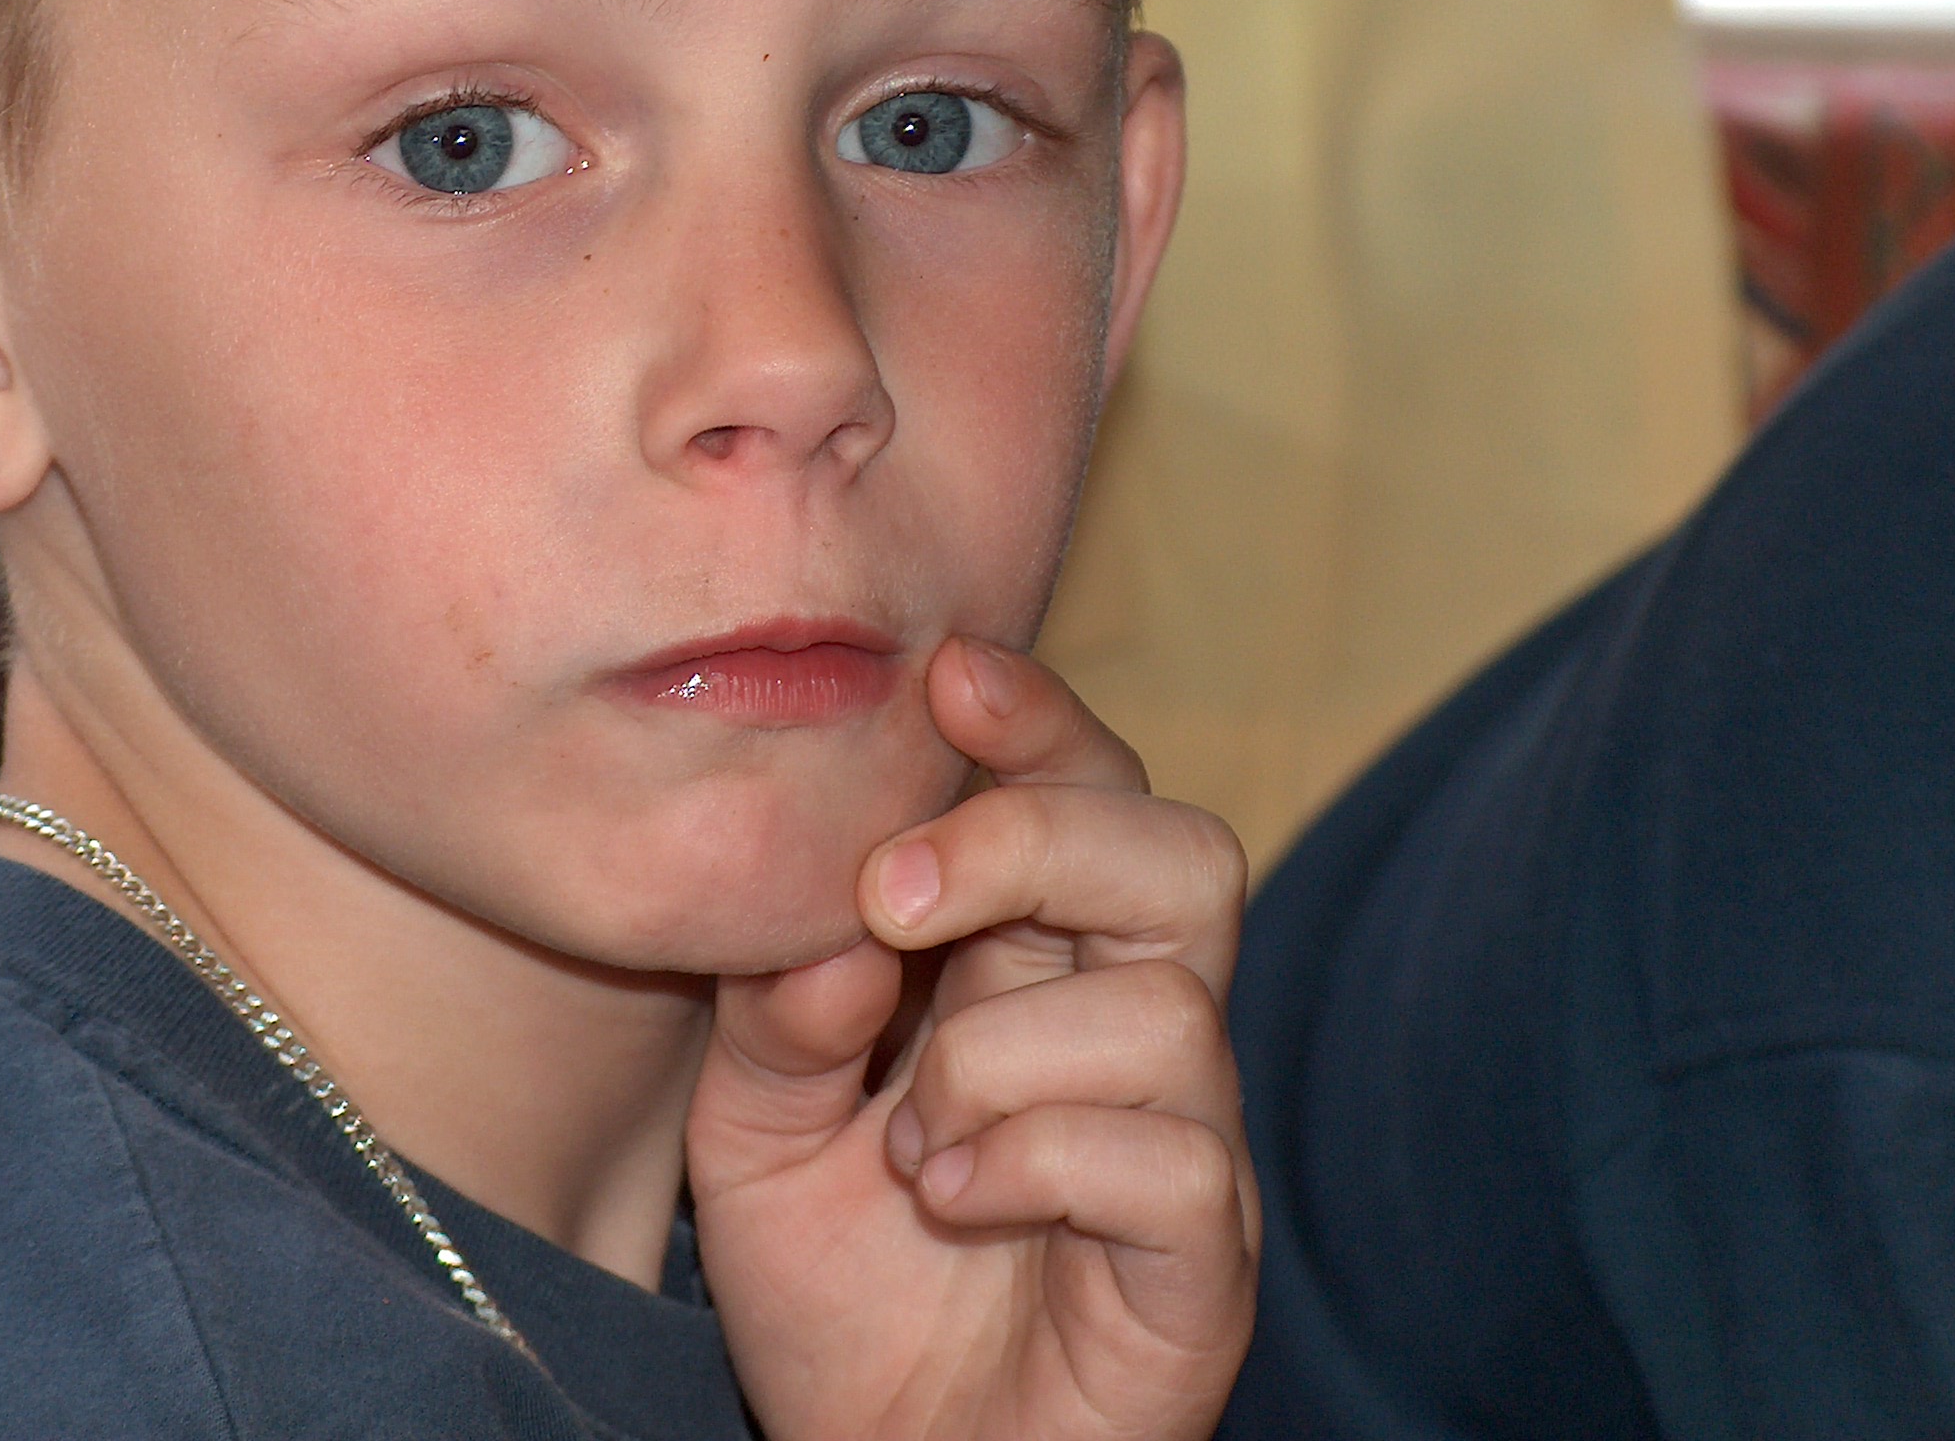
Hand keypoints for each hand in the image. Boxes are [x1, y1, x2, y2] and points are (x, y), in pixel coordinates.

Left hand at [688, 638, 1256, 1440]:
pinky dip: (1032, 1162)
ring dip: (997, 1056)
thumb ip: (781, 1009)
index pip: (1092, 794)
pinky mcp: (1200, 1267)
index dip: (1042, 720)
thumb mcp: (754, 1123)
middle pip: (1185, 853)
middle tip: (898, 896)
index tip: (946, 674)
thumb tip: (843, 927)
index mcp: (1039, 967)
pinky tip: (950, 1201)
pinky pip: (1171, 1160)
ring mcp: (1181, 1149)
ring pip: (1168, 1007)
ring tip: (909, 1139)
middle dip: (1039, 837)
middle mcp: (1132, 1033)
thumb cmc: (837, 1280)